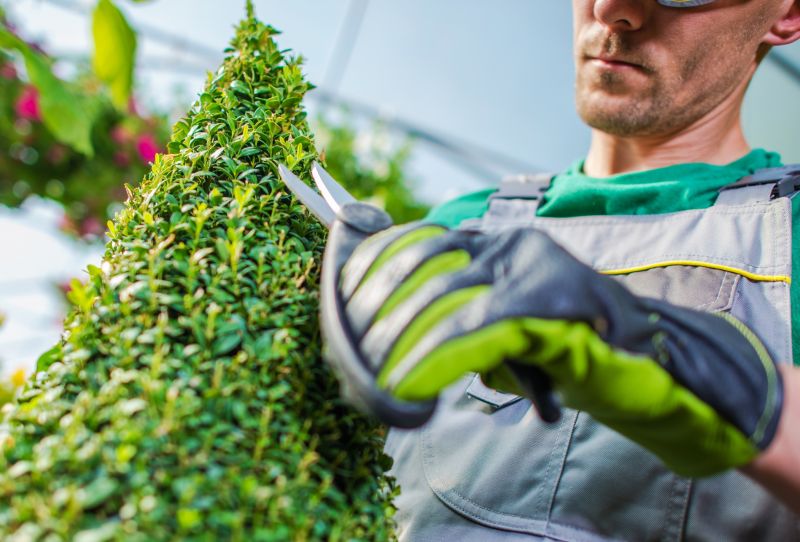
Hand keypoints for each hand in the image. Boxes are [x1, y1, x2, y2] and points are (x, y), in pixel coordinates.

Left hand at [326, 218, 783, 476]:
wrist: (638, 357)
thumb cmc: (557, 345)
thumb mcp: (494, 319)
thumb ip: (451, 310)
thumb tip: (377, 325)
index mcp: (493, 242)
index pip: (417, 238)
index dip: (372, 260)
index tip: (342, 288)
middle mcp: (508, 245)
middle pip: (421, 265)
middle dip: (377, 309)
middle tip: (353, 350)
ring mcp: (528, 267)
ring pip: (442, 293)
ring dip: (399, 338)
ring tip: (378, 375)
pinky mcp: (544, 300)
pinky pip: (472, 326)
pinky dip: (434, 356)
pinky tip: (409, 381)